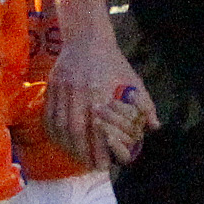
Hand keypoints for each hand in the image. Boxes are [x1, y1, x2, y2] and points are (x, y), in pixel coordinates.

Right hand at [47, 0, 156, 168]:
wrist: (87, 39)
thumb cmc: (113, 62)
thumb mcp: (132, 80)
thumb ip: (145, 104)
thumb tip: (155, 127)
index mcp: (99, 91)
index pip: (96, 127)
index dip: (98, 149)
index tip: (104, 165)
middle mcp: (78, 91)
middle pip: (74, 130)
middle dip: (81, 152)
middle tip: (89, 165)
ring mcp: (61, 89)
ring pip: (58, 124)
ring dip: (66, 145)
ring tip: (76, 157)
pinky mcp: (51, 86)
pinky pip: (48, 115)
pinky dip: (53, 132)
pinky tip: (61, 141)